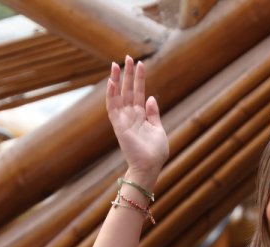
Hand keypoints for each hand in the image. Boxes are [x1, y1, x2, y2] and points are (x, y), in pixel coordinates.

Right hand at [106, 55, 167, 175]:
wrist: (150, 167)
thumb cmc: (155, 152)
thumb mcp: (158, 129)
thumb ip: (153, 113)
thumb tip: (151, 97)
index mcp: (140, 115)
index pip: (138, 92)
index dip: (139, 78)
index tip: (140, 63)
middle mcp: (130, 115)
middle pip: (128, 90)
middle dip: (128, 74)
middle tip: (128, 57)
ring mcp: (123, 120)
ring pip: (118, 95)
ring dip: (117, 80)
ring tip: (117, 64)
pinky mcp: (119, 126)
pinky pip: (112, 108)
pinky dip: (111, 95)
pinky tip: (111, 82)